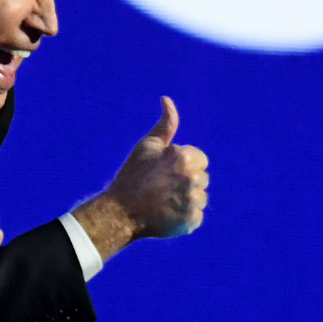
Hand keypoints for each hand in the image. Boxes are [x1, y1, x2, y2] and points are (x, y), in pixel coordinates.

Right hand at [76, 97, 208, 255]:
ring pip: (201, 198)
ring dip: (187, 201)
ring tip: (165, 202)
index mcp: (184, 157)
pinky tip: (167, 215)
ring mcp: (192, 202)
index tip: (165, 172)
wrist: (120, 211)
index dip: (183, 165)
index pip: (200, 160)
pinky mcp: (191, 222)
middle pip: (202, 179)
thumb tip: (167, 99)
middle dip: (186, 182)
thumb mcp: (147, 146)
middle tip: (162, 188)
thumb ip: (165, 124)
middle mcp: (191, 178)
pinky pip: (197, 217)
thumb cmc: (133, 175)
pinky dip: (185, 218)